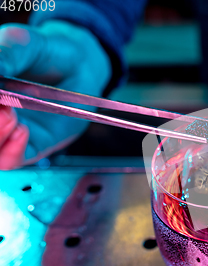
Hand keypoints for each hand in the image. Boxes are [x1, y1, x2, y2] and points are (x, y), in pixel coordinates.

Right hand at [0, 20, 110, 169]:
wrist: (80, 64)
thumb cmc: (45, 51)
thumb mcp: (22, 43)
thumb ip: (6, 55)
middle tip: (2, 106)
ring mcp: (4, 131)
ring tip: (10, 114)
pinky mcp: (29, 145)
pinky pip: (10, 161)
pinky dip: (12, 150)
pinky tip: (22, 130)